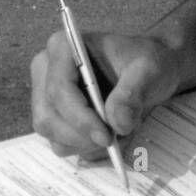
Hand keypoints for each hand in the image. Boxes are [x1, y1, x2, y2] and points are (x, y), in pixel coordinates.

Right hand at [30, 31, 181, 159]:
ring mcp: (46, 97)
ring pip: (56, 137)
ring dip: (90, 144)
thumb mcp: (149, 69)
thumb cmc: (144, 62)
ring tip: (121, 131)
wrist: (147, 72)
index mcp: (62, 47)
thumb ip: (133, 92)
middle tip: (116, 139)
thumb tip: (118, 123)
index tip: (106, 136)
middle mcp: (46, 71)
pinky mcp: (54, 119)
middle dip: (84, 136)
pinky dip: (91, 149)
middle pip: (49, 118)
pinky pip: (65, 146)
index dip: (80, 118)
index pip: (59, 90)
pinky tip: (113, 135)